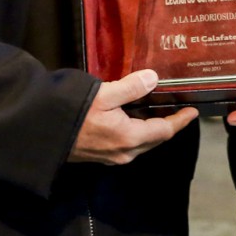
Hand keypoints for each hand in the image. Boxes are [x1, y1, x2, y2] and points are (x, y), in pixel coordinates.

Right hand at [69, 69, 197, 164]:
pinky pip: (129, 146)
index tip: (193, 112)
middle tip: (178, 108)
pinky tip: (134, 119)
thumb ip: (131, 87)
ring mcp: (112, 157)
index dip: (180, 121)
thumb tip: (154, 78)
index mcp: (130, 138)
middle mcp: (125, 153)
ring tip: (158, 111)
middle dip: (168, 125)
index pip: (164, 131)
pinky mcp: (101, 156)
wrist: (42, 134)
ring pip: (142, 144)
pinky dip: (138, 133)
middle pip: (155, 140)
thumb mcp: (103, 95)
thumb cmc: (73, 113)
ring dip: (153, 130)